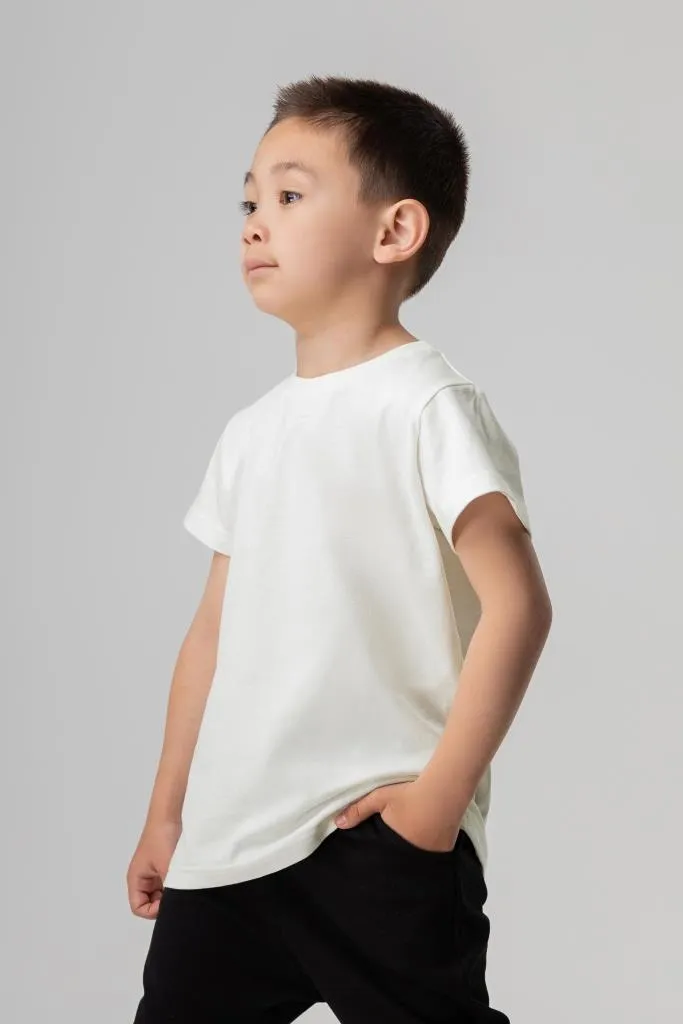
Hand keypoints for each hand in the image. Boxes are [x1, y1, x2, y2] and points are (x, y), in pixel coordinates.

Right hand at [126, 819, 181, 918]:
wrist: (172, 812)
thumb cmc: (163, 836)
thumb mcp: (167, 868)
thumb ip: (170, 890)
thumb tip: (177, 905)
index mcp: (136, 879)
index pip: (139, 908)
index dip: (153, 910)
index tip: (168, 901)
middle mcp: (143, 877)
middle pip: (150, 903)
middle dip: (163, 902)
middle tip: (178, 893)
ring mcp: (155, 871)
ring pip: (161, 893)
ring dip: (172, 891)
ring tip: (182, 882)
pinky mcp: (166, 864)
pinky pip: (169, 882)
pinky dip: (177, 883)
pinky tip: (187, 876)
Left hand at [334, 780, 460, 852]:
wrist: (444, 789)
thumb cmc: (409, 794)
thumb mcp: (379, 798)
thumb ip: (358, 810)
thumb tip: (338, 823)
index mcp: (395, 844)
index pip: (382, 860)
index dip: (377, 860)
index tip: (373, 861)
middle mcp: (413, 855)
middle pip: (399, 863)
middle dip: (393, 861)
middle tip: (389, 856)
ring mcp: (431, 855)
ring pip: (416, 862)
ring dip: (411, 858)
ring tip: (407, 850)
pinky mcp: (445, 852)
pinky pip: (431, 858)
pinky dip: (426, 853)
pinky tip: (425, 845)